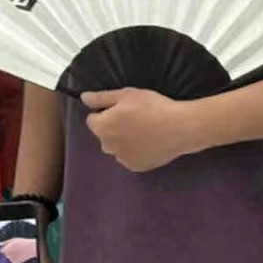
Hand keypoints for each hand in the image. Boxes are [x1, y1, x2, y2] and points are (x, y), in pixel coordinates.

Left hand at [0, 236, 36, 262]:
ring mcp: (11, 260)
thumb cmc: (21, 243)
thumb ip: (5, 242)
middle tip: (15, 248)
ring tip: (18, 251)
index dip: (6, 248)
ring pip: (9, 257)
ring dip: (12, 255)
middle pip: (5, 254)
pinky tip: (20, 255)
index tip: (10, 247)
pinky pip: (13, 260)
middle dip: (9, 252)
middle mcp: (7, 256)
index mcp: (6, 250)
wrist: (30, 249)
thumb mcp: (13, 240)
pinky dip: (15, 258)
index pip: (2, 250)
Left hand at [82, 87, 198, 172]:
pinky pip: (130, 156)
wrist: (179, 128)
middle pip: (104, 134)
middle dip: (113, 127)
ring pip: (117, 147)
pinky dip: (135, 150)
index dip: (105, 111)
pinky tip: (150, 141)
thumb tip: (83, 98)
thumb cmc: (152, 107)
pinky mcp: (136, 167)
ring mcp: (122, 159)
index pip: (92, 119)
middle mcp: (107, 147)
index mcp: (103, 128)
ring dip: (123, 139)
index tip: (122, 107)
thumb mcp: (126, 95)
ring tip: (144, 129)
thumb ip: (101, 97)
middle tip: (135, 116)